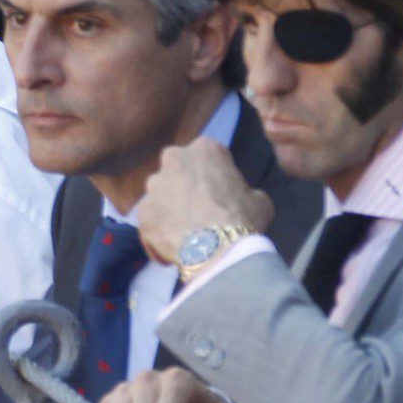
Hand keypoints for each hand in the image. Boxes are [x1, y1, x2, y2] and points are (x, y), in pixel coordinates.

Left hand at [135, 137, 273, 264]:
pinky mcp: (142, 213)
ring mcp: (154, 186)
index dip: (214, 179)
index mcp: (205, 148)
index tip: (220, 197)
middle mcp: (173, 159)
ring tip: (184, 236)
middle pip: (178, 173)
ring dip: (169, 212)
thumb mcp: (259, 201)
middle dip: (184, 189)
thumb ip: (245, 193)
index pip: (208, 159)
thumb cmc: (242, 219)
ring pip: (160, 198)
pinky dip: (159, 238)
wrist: (217, 249)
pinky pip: (151, 226)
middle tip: (198, 212)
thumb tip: (244, 200)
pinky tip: (173, 253)